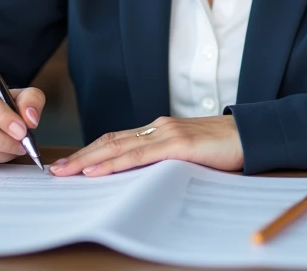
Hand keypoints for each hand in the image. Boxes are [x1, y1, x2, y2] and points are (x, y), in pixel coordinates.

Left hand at [49, 115, 242, 176]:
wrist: (251, 135)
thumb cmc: (223, 149)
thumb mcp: (188, 155)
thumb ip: (166, 161)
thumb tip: (141, 179)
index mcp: (159, 129)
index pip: (117, 140)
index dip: (91, 150)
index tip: (70, 163)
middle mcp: (158, 127)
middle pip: (110, 141)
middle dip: (80, 156)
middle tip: (55, 170)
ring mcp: (167, 133)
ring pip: (119, 147)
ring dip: (89, 160)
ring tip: (66, 171)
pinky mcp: (178, 144)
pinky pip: (139, 156)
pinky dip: (114, 163)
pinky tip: (98, 170)